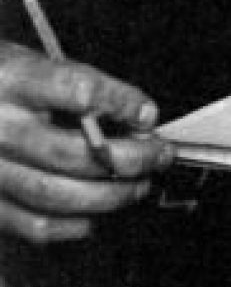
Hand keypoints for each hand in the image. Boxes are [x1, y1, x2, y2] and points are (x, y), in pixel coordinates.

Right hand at [0, 44, 168, 246]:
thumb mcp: (29, 61)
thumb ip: (74, 85)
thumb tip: (136, 118)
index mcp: (10, 80)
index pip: (77, 91)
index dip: (121, 104)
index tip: (148, 115)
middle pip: (72, 152)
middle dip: (130, 158)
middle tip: (160, 156)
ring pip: (56, 194)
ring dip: (110, 195)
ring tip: (138, 186)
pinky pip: (32, 225)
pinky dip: (72, 225)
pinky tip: (94, 215)